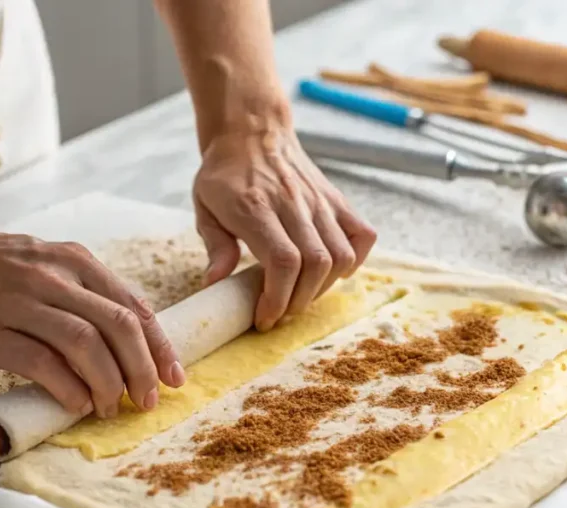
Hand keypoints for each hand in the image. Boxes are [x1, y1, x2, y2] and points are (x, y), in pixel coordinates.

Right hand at [0, 227, 184, 417]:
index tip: (174, 376)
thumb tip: (126, 340)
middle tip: (147, 400)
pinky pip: (44, 364)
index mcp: (74, 261)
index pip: (133, 306)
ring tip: (110, 408)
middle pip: (119, 326)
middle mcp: (54, 277)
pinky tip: (77, 404)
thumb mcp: (46, 263)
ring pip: (87, 345)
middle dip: (143, 370)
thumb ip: (84, 293)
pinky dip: (69, 389)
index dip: (160, 346)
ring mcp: (21, 303)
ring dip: (109, 384)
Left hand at [193, 125, 376, 330]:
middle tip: (279, 312)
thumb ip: (215, 246)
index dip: (278, 298)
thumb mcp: (204, 208)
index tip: (264, 317)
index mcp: (257, 208)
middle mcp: (294, 203)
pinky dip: (354, 261)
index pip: (283, 261)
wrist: (251, 132)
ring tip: (301, 295)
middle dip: (298, 301)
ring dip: (324, 287)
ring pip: (341, 255)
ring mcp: (320, 201)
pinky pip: (363, 235)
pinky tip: (332, 272)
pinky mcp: (336, 200)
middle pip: (315, 264)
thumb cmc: (225, 175)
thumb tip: (215, 284)